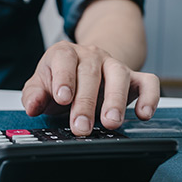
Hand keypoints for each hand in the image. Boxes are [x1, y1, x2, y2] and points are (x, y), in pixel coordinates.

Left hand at [21, 41, 159, 135]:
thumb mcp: (40, 86)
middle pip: (90, 73)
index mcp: (64, 54)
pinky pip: (148, 82)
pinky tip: (143, 114)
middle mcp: (91, 55)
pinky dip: (149, 97)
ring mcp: (114, 65)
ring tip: (111, 123)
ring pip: (119, 75)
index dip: (64, 78)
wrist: (83, 69)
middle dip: (86, 102)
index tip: (63, 98)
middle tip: (81, 127)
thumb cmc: (60, 81)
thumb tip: (32, 106)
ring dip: (116, 100)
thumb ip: (34, 95)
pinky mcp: (134, 78)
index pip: (64, 60)